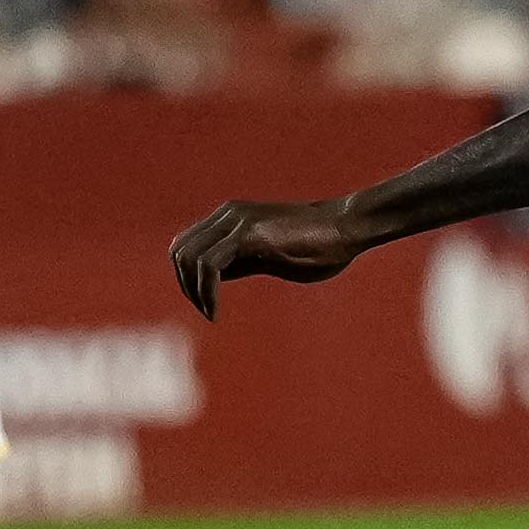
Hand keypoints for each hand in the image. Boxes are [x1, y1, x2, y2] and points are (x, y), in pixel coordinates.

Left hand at [171, 197, 369, 317]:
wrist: (347, 227)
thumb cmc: (319, 244)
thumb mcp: (270, 254)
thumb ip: (242, 261)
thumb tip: (216, 276)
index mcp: (232, 217)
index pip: (187, 243)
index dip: (187, 277)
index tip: (205, 302)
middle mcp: (228, 214)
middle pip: (180, 250)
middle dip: (186, 286)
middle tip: (207, 311)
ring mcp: (237, 221)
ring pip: (189, 256)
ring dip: (193, 292)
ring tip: (211, 313)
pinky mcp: (248, 234)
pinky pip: (209, 265)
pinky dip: (205, 293)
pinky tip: (216, 312)